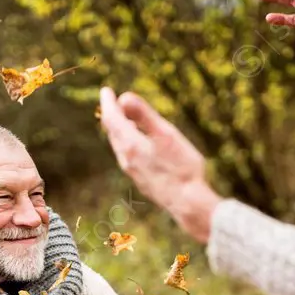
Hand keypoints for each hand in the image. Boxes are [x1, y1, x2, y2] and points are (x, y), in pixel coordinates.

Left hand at [98, 86, 222, 242]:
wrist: (188, 203)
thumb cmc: (182, 167)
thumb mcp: (166, 134)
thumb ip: (145, 115)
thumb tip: (124, 97)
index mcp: (131, 145)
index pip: (111, 118)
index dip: (107, 102)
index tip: (106, 90)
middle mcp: (126, 160)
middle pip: (113, 132)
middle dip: (113, 115)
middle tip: (115, 102)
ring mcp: (132, 173)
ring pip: (119, 146)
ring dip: (120, 130)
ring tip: (127, 120)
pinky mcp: (141, 182)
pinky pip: (127, 157)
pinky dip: (128, 143)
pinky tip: (139, 145)